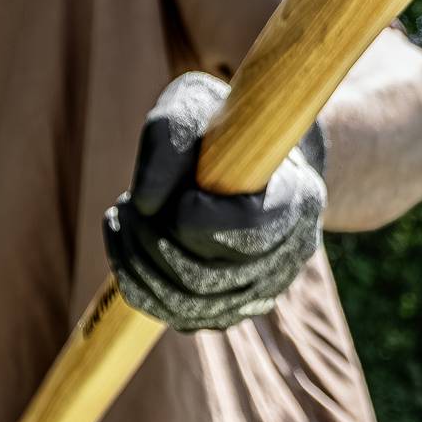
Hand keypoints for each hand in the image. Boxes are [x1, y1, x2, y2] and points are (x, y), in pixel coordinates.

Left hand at [103, 71, 325, 332]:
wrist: (250, 158)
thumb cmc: (220, 127)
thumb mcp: (194, 104)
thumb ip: (168, 138)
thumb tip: (144, 204)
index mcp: (298, 198)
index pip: (248, 232)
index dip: (196, 220)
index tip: (177, 194)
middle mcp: (291, 252)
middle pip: (208, 276)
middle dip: (150, 240)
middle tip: (128, 204)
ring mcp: (265, 287)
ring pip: (189, 305)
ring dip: (138, 263)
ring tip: (123, 219)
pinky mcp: (234, 307)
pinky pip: (180, 317)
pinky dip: (140, 285)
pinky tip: (125, 245)